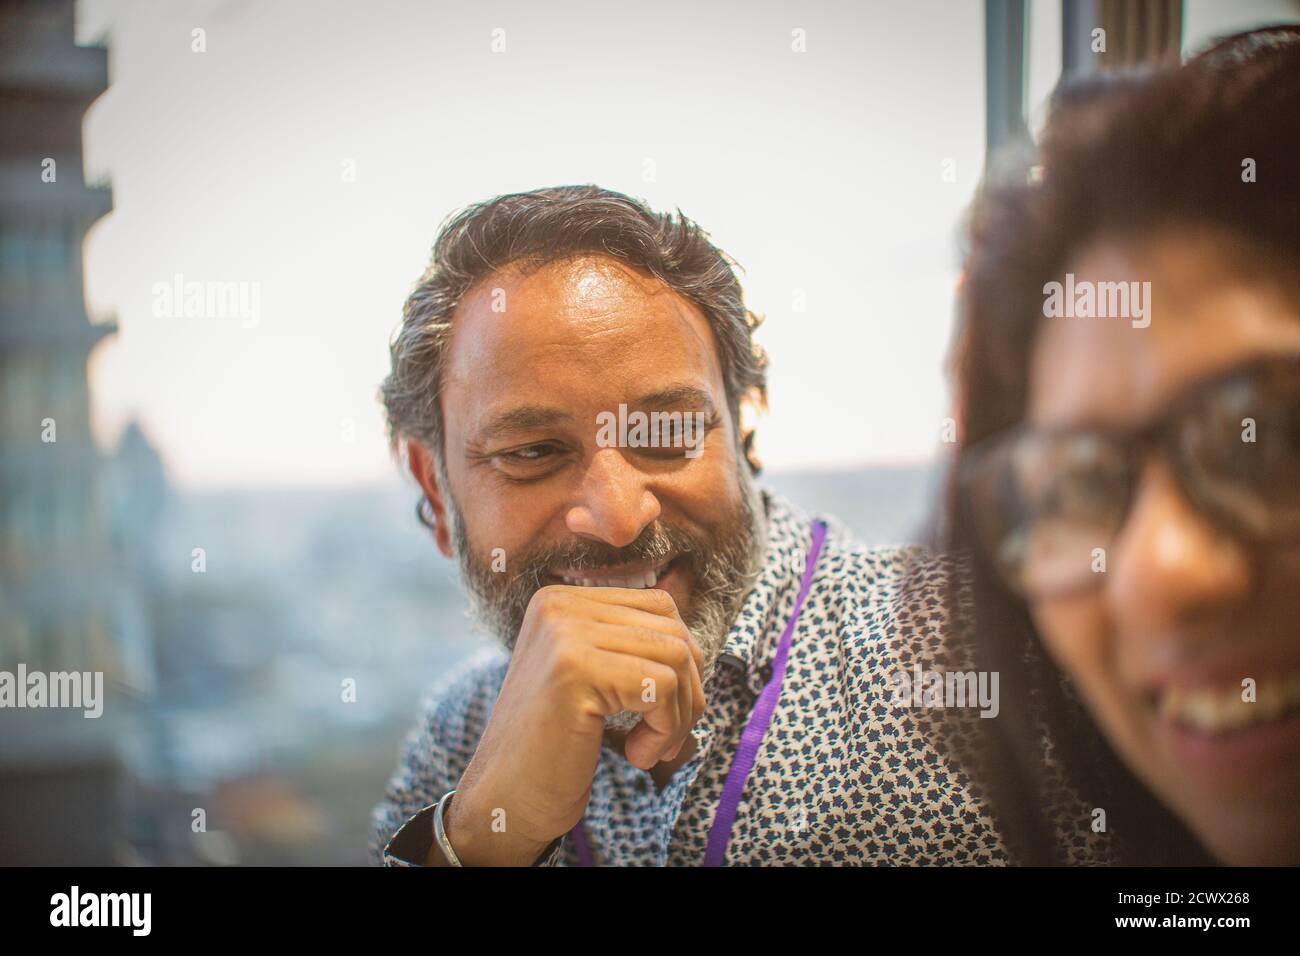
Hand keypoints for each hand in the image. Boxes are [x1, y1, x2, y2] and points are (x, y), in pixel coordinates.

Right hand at [437, 585, 704, 865]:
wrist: (506, 799)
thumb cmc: (555, 747)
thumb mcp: (592, 678)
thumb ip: (630, 646)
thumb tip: (694, 642)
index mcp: (562, 601)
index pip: (660, 607)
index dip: (681, 663)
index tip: (662, 712)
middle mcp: (559, 605)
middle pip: (674, 630)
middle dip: (687, 692)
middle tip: (664, 739)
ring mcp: (564, 632)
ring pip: (676, 656)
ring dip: (678, 716)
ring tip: (648, 750)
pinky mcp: (574, 669)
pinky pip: (662, 686)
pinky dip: (664, 730)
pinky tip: (636, 756)